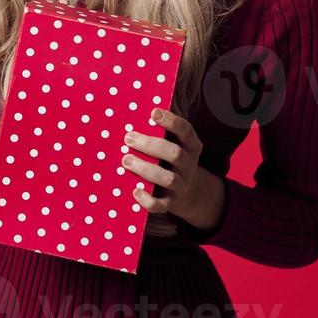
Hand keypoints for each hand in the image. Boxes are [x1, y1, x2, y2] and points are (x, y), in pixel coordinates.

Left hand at [121, 108, 225, 231]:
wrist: (186, 192)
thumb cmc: (169, 159)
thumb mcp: (171, 144)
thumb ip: (157, 132)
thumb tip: (129, 115)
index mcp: (191, 146)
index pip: (186, 131)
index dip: (171, 121)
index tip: (153, 112)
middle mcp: (189, 165)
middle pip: (175, 154)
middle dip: (150, 145)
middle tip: (128, 138)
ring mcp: (181, 185)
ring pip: (168, 178)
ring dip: (146, 169)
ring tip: (126, 160)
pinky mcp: (171, 202)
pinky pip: (162, 204)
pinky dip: (148, 200)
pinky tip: (135, 191)